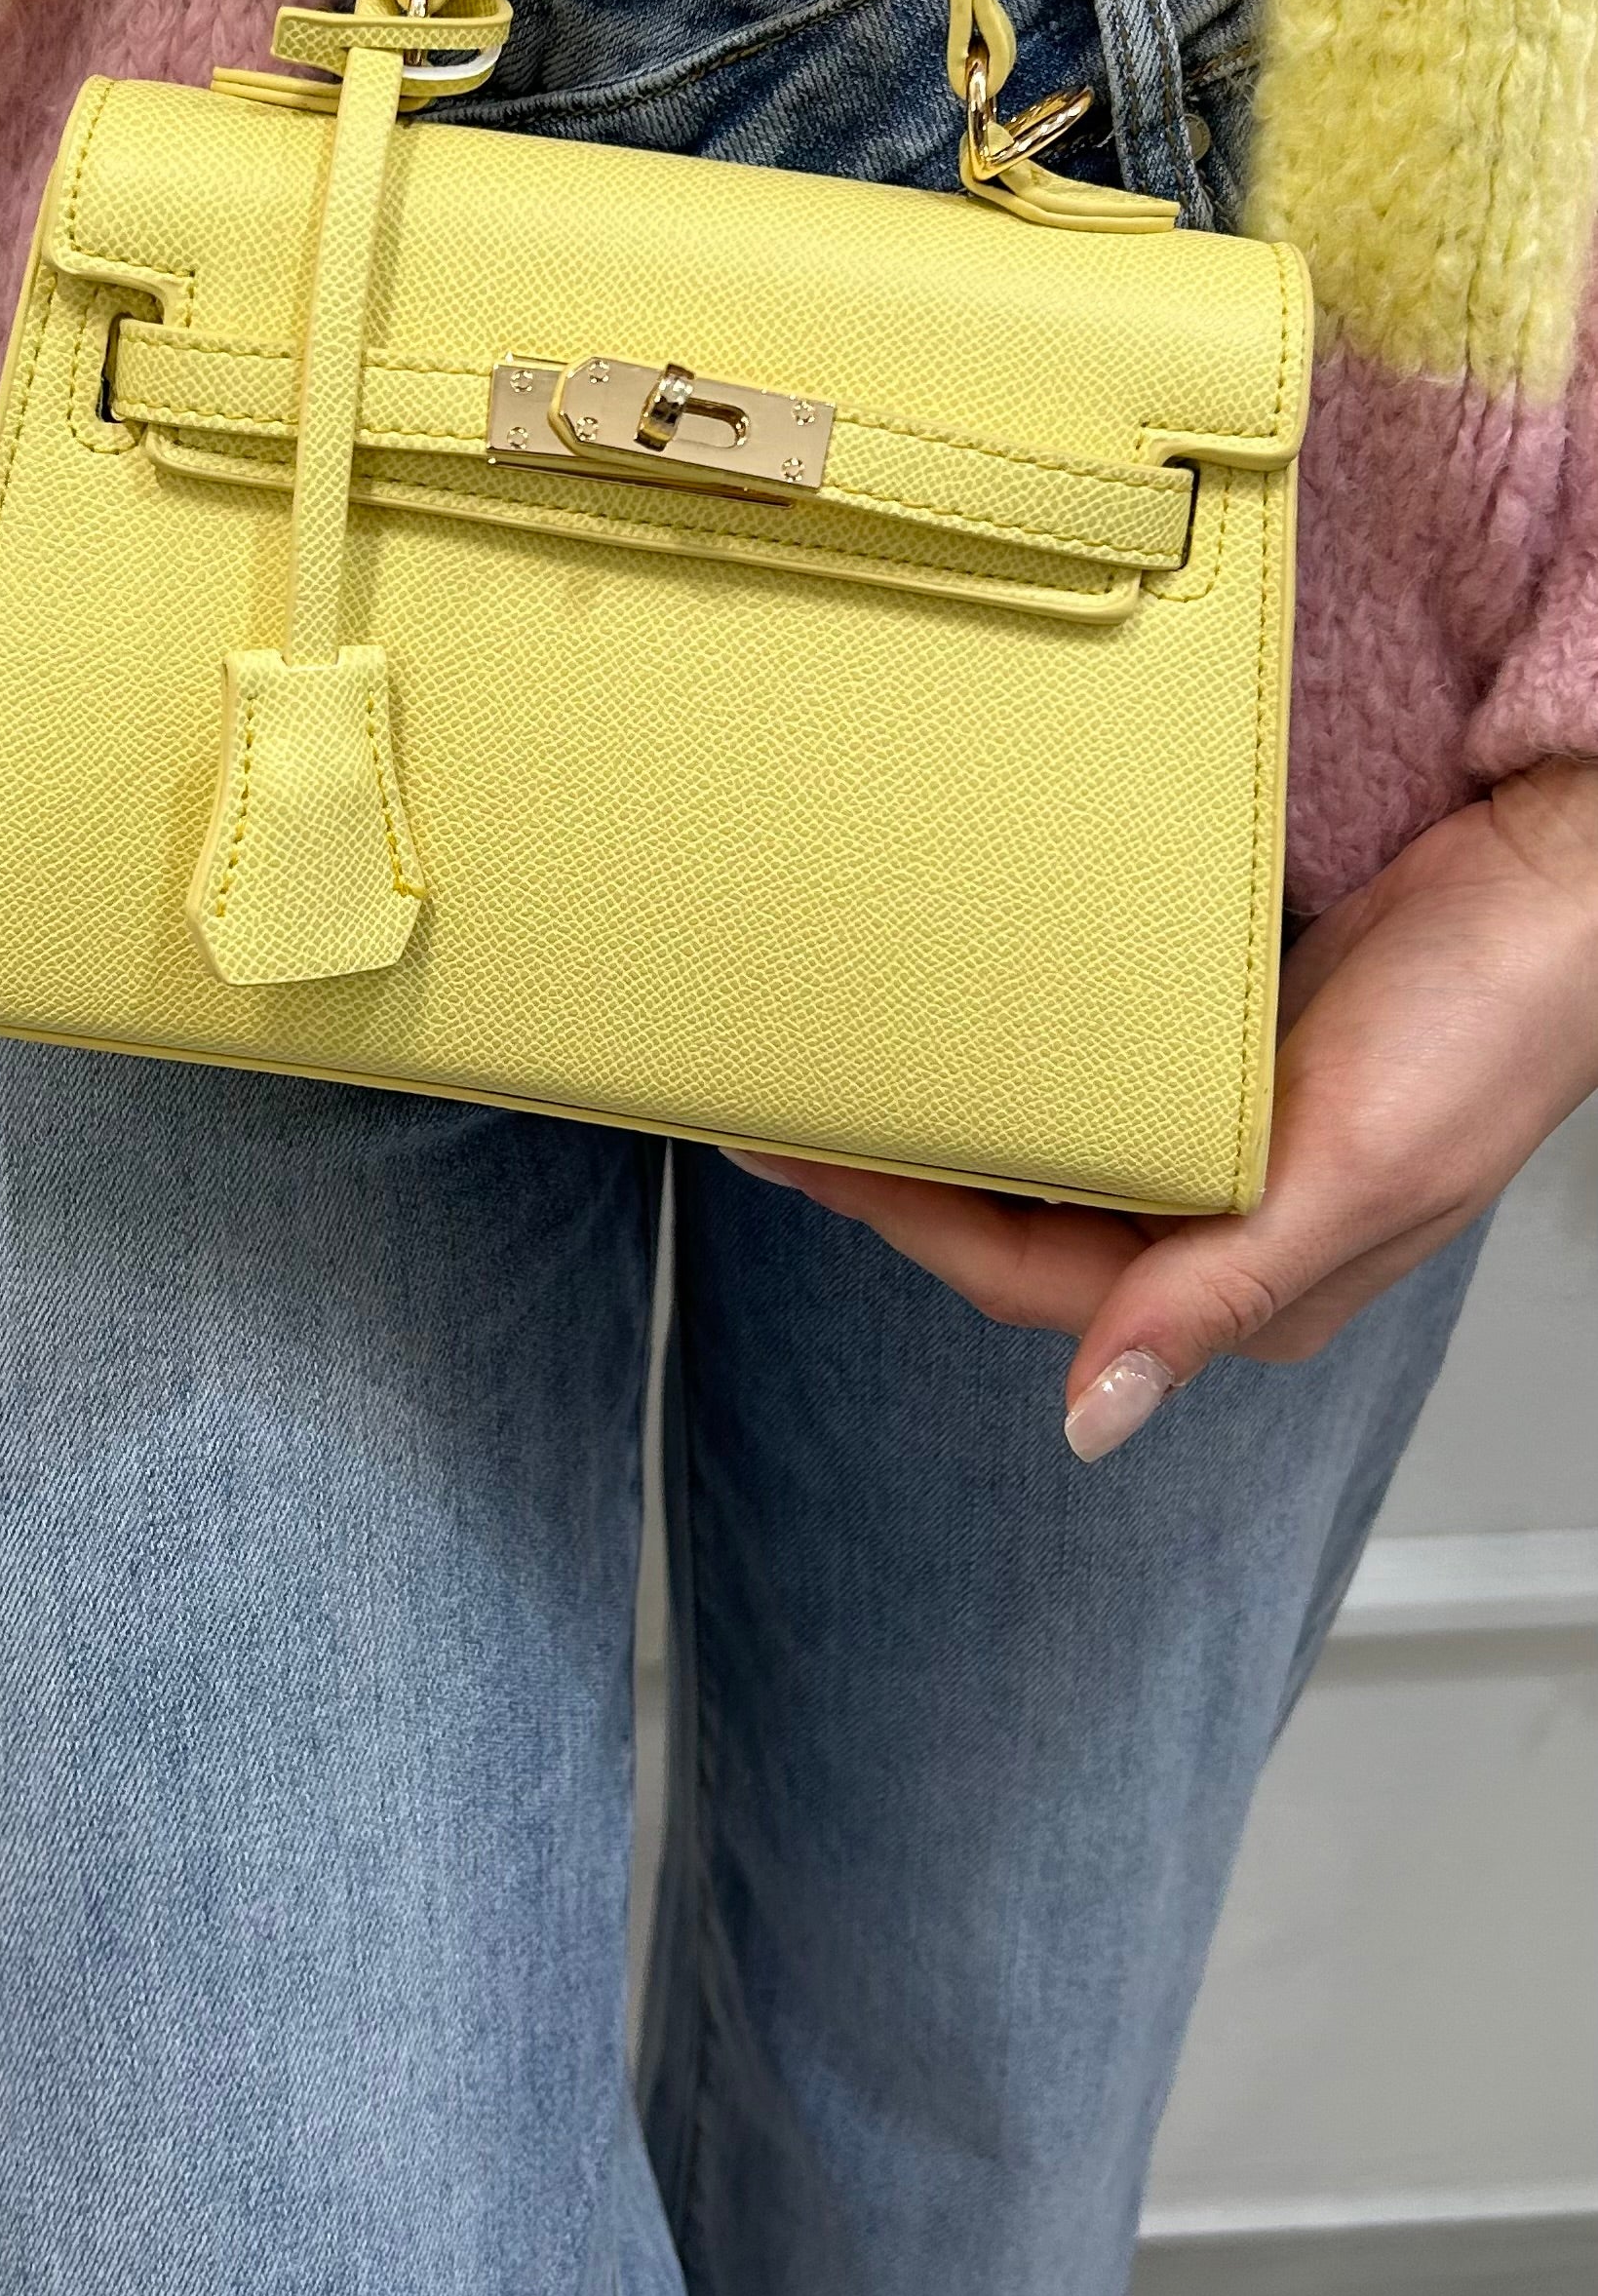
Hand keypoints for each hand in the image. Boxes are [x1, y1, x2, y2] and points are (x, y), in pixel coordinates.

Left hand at [734, 757, 1597, 1454]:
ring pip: (1053, 1151)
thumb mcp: (1355, 1163)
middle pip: (1015, 1220)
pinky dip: (1025, 1057)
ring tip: (844, 1060)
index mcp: (1246, 1281)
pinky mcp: (1238, 1058)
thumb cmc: (1495, 1021)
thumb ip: (1216, 1288)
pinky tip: (967, 1018)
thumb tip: (1093, 1419)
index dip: (893, 1218)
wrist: (1570, 876)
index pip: (1017, 1275)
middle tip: (778, 1100)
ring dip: (954, 1115)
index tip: (787, 1150)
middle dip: (896, 1172)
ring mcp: (1234, 1140)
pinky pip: (1100, 1077)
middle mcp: (1228, 1224)